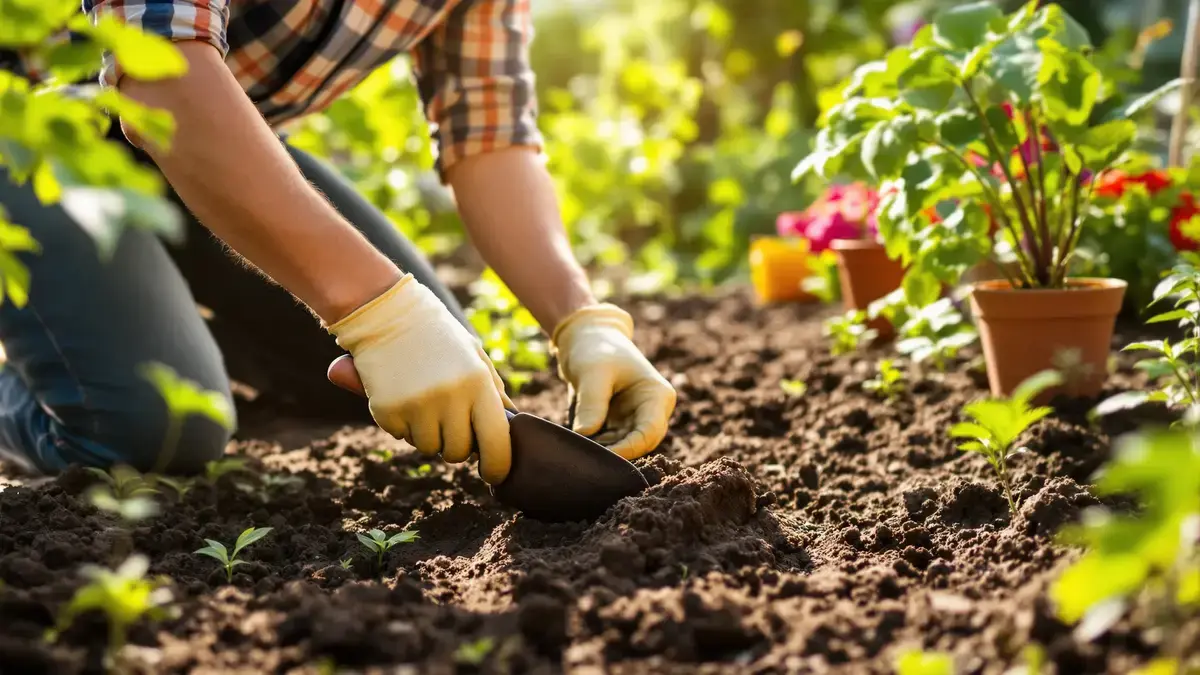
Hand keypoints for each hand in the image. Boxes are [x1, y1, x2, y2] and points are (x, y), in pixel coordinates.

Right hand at [325, 274, 513, 483]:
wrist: (387, 313)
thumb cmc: (438, 336)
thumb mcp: (474, 356)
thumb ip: (493, 392)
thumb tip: (510, 426)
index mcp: (477, 383)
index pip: (496, 442)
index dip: (497, 466)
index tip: (493, 474)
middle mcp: (449, 398)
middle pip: (458, 452)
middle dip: (455, 444)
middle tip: (448, 419)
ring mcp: (416, 406)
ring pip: (428, 448)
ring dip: (428, 434)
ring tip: (424, 401)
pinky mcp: (387, 411)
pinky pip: (401, 436)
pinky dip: (403, 425)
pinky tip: (403, 395)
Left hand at [552, 304, 675, 458]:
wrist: (586, 337)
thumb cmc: (595, 348)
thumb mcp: (592, 373)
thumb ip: (592, 403)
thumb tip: (585, 434)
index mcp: (658, 396)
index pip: (650, 433)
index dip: (628, 448)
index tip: (601, 455)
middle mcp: (653, 411)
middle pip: (640, 445)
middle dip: (616, 453)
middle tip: (587, 457)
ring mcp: (636, 418)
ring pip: (625, 447)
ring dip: (605, 451)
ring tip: (581, 449)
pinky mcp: (620, 423)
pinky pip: (612, 443)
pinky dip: (598, 445)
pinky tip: (580, 443)